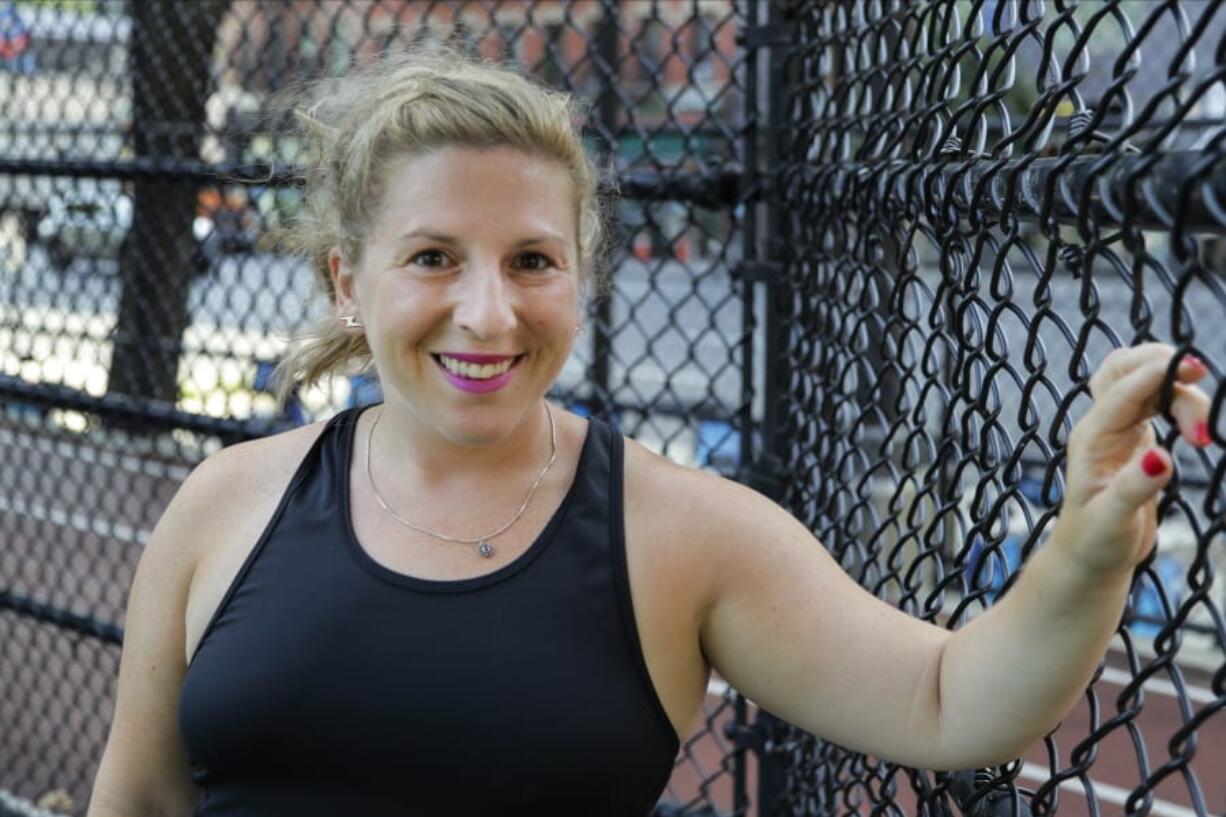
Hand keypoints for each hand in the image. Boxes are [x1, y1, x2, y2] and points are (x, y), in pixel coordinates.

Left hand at [1050, 343, 1213, 578]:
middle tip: (1200, 394)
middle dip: (1166, 370)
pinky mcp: (1135, 435)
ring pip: (1144, 381)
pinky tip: (1195, 426)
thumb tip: (1161, 458)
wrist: (1090, 555)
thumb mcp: (1113, 520)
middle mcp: (1101, 426)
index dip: (1155, 373)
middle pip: (1128, 372)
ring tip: (1202, 437)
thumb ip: (1135, 488)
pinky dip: (1177, 398)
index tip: (1193, 366)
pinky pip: (1154, 397)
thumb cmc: (1096, 541)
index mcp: (1091, 440)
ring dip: (1179, 391)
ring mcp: (1117, 427)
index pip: (1121, 392)